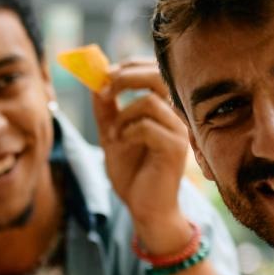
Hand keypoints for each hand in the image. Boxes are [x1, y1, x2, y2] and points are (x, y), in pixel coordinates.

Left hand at [92, 59, 194, 255]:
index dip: (129, 66)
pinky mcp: (175, 149)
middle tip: (104, 90)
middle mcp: (176, 116)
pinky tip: (120, 145)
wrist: (143, 208)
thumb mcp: (112, 135)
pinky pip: (146, 126)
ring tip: (113, 135)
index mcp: (164, 109)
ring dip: (122, 115)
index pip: (155, 71)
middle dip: (126, 77)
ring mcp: (178, 131)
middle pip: (158, 76)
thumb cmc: (132, 172)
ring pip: (148, 102)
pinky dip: (127, 132)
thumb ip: (106, 109)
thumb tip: (94, 81)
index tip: (104, 74)